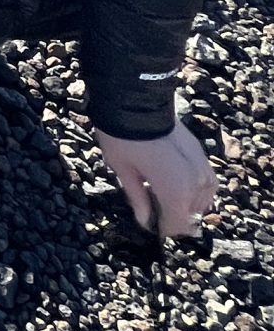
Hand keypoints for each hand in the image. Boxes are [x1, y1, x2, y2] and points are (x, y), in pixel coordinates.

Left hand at [94, 119, 216, 240]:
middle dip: (174, 215)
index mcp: (175, 192)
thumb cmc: (123, 137)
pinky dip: (196, 187)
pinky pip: (207, 181)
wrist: (135, 101)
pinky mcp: (201, 153)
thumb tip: (145, 221)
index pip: (177, 225)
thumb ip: (138, 199)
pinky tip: (179, 182)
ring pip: (203, 199)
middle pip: (191, 214)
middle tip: (153, 205)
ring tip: (164, 193)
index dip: (164, 229)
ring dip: (187, 201)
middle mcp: (195, 182)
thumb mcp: (123, 171)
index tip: (153, 226)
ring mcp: (201, 166)